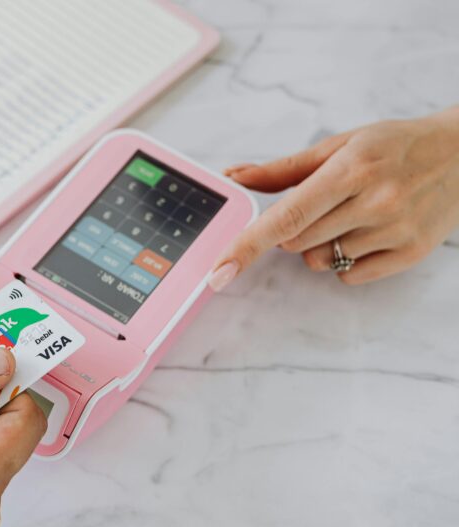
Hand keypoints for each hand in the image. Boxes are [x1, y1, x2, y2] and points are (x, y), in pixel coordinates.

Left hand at [208, 107, 458, 287]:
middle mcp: (375, 201)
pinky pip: (349, 277)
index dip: (246, 245)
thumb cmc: (393, 147)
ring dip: (321, 246)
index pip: (285, 217)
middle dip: (292, 231)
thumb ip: (281, 170)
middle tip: (321, 205)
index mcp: (352, 169)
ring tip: (352, 215)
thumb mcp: (338, 146)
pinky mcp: (410, 254)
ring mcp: (395, 230)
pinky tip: (369, 232)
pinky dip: (347, 261)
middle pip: (295, 243)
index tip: (218, 271)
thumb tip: (233, 179)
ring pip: (320, 261)